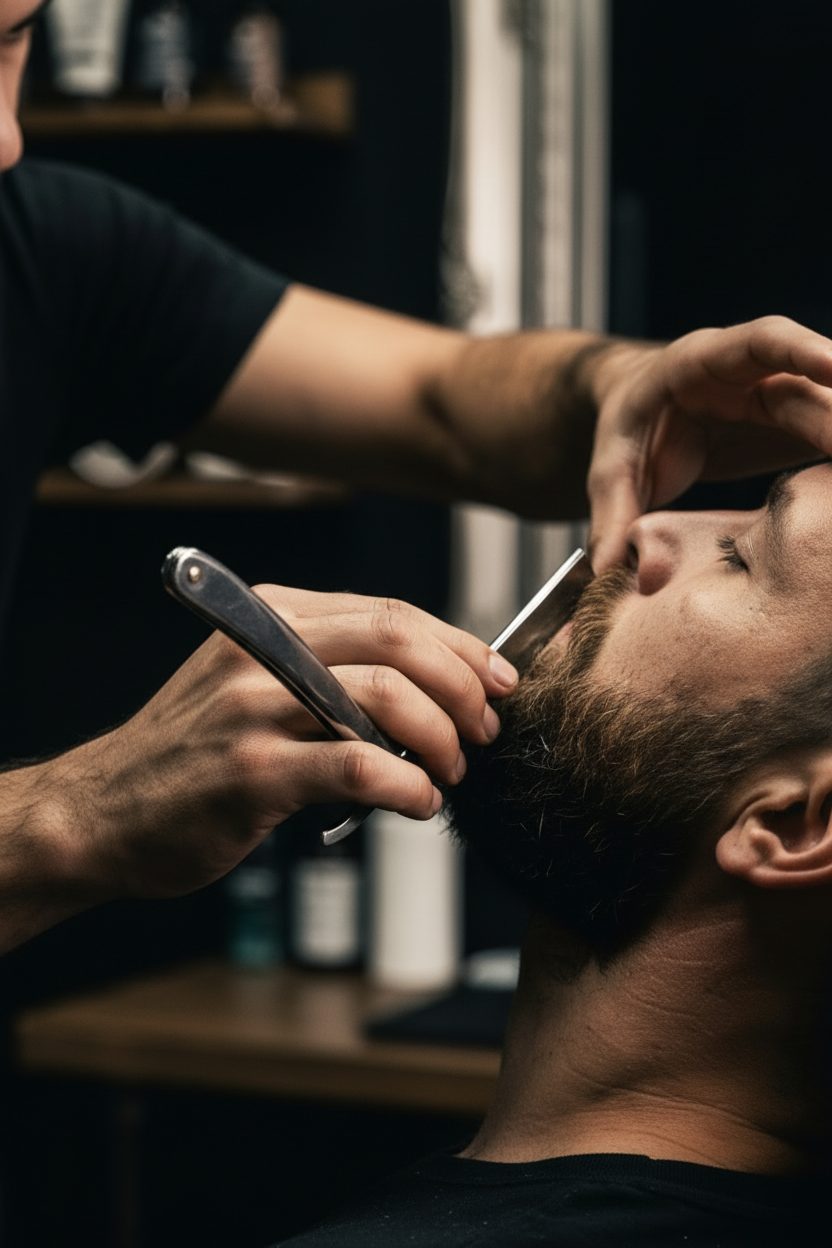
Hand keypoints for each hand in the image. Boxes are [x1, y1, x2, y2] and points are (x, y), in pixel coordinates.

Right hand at [38, 587, 516, 904]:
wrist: (104, 810)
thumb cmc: (192, 752)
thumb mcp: (252, 684)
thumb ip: (330, 675)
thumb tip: (434, 692)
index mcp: (270, 615)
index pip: (391, 613)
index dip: (459, 645)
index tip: (497, 678)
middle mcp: (262, 648)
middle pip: (399, 642)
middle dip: (462, 686)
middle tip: (484, 728)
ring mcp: (252, 707)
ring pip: (386, 698)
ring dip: (442, 739)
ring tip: (452, 771)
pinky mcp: (250, 771)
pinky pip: (357, 767)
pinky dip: (408, 787)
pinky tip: (419, 803)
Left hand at [587, 316, 831, 569]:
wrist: (639, 415)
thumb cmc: (625, 425)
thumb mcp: (608, 467)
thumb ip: (610, 511)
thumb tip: (604, 568)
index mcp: (700, 361)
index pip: (762, 341)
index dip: (804, 351)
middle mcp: (748, 373)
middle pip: (812, 379)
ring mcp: (775, 396)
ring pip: (828, 409)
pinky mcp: (790, 426)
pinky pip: (827, 436)